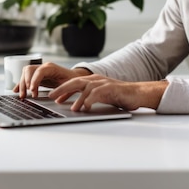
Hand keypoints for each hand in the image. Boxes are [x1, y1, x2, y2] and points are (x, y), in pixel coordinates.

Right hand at [13, 62, 90, 98]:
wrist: (74, 77)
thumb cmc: (72, 80)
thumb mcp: (69, 84)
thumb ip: (62, 89)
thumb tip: (54, 97)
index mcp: (51, 67)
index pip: (39, 71)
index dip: (34, 80)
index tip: (31, 90)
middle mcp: (44, 67)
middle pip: (29, 70)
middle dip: (25, 82)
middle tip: (26, 94)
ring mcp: (39, 70)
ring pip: (25, 73)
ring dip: (22, 84)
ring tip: (23, 96)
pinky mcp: (37, 76)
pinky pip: (26, 78)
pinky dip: (20, 84)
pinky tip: (16, 91)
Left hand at [48, 74, 168, 111]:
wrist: (137, 93)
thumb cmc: (119, 96)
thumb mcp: (101, 96)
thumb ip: (89, 98)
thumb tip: (77, 106)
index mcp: (93, 81)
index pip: (74, 83)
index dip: (63, 90)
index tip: (53, 97)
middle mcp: (96, 80)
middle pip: (75, 81)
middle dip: (62, 89)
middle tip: (51, 96)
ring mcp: (103, 83)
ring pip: (85, 87)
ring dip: (76, 97)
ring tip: (70, 108)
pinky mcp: (111, 88)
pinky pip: (97, 93)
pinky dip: (90, 99)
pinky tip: (85, 107)